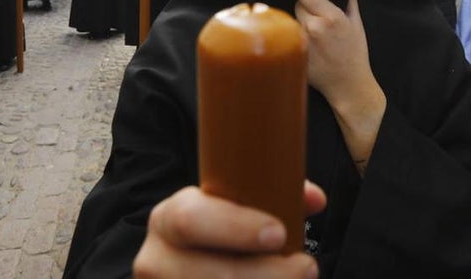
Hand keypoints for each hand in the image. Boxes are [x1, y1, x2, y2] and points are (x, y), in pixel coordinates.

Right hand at [133, 183, 323, 278]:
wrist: (192, 271)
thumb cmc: (219, 241)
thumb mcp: (233, 215)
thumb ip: (272, 199)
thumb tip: (314, 199)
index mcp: (167, 219)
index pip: (190, 218)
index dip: (235, 227)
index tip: (278, 233)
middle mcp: (156, 260)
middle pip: (213, 273)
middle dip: (267, 273)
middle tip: (305, 267)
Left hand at [281, 0, 379, 106]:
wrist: (349, 84)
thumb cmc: (355, 54)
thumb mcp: (357, 25)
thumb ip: (350, 2)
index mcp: (331, 17)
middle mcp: (314, 28)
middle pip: (297, 6)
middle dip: (303, 8)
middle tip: (315, 19)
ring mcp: (302, 42)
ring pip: (292, 21)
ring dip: (298, 23)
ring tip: (312, 35)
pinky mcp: (295, 54)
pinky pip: (289, 37)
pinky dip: (294, 37)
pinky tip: (308, 46)